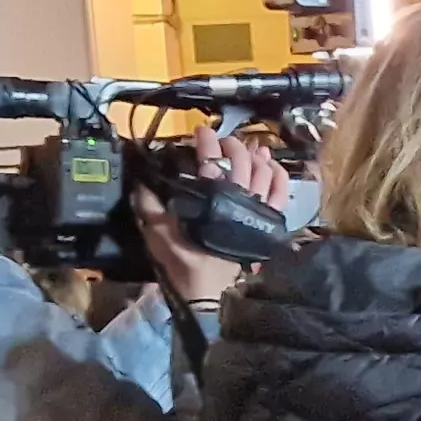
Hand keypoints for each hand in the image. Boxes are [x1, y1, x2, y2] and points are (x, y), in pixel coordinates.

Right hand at [135, 126, 290, 306]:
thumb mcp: (157, 232)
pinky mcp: (268, 221)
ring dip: (255, 155)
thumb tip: (139, 180)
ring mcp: (256, 210)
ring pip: (263, 172)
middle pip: (241, 161)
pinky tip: (270, 163)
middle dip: (231, 144)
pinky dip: (278, 174)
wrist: (205, 288)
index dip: (207, 141)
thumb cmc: (182, 259)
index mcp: (210, 201)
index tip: (201, 131)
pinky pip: (281, 193)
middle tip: (221, 142)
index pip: (211, 161)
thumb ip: (148, 204)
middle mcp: (238, 201)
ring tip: (246, 147)